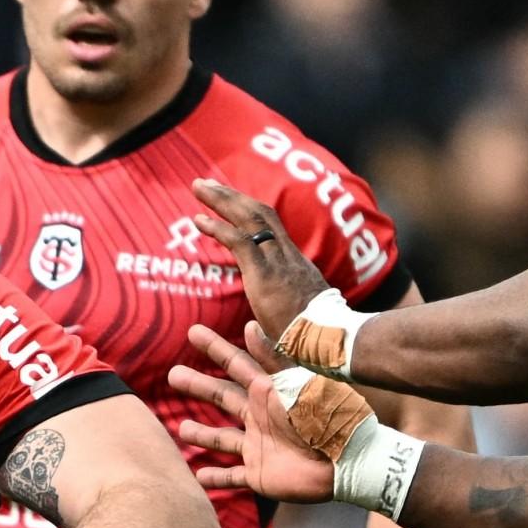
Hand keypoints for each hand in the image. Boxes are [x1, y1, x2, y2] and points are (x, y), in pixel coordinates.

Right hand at [168, 324, 341, 502]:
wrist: (347, 463)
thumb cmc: (326, 420)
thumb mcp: (298, 385)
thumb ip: (272, 360)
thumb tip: (249, 327)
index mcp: (268, 394)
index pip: (237, 365)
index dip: (215, 348)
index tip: (193, 332)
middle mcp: (260, 418)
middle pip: (222, 398)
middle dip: (198, 385)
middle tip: (173, 374)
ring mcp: (259, 448)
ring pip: (223, 439)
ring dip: (202, 434)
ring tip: (180, 429)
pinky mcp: (261, 476)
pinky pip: (233, 478)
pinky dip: (216, 479)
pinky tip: (197, 478)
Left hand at [189, 180, 334, 352]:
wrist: (328, 343)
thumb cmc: (316, 340)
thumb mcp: (300, 315)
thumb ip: (285, 310)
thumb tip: (263, 325)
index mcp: (296, 264)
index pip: (272, 227)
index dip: (249, 211)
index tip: (229, 200)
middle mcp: (288, 256)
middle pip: (260, 214)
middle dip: (231, 196)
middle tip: (206, 184)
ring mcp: (278, 263)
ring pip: (250, 220)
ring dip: (222, 201)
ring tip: (199, 187)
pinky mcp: (265, 275)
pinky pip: (240, 242)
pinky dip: (218, 228)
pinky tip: (198, 221)